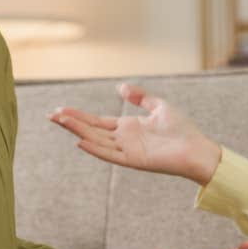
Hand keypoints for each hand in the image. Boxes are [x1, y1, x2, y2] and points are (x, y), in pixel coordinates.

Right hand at [49, 83, 222, 183]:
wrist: (197, 149)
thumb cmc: (181, 130)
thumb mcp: (158, 106)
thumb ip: (139, 97)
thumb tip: (120, 88)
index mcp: (127, 128)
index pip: (97, 122)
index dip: (78, 116)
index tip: (60, 110)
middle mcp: (123, 140)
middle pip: (91, 130)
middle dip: (71, 122)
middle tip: (50, 115)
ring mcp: (127, 151)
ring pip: (96, 140)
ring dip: (78, 131)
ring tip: (60, 121)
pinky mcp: (134, 160)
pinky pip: (110, 155)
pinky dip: (95, 148)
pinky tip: (81, 141)